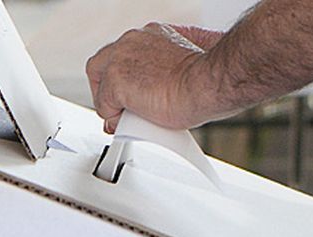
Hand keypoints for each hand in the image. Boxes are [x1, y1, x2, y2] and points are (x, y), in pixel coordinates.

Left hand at [86, 23, 222, 132]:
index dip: (124, 78)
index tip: (131, 94)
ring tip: (128, 119)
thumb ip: (173, 70)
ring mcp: (121, 59)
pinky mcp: (116, 81)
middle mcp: (133, 41)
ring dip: (111, 104)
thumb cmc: (210, 76)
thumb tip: (168, 89)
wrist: (212, 81)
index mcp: (152, 35)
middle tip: (121, 109)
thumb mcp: (190, 64)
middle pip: (104, 64)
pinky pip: (104, 106)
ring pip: (101, 84)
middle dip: (109, 89)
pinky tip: (129, 125)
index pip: (124, 55)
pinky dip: (114, 119)